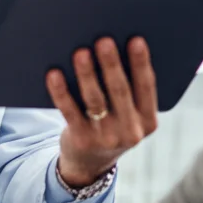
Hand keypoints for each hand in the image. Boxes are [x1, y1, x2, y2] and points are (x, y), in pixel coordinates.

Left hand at [47, 36, 158, 186]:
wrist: (90, 163)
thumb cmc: (112, 122)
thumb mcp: (129, 113)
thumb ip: (128, 89)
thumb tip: (112, 45)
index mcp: (148, 120)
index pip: (147, 87)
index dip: (142, 63)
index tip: (136, 40)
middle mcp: (130, 131)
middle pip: (120, 91)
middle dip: (111, 64)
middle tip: (104, 40)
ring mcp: (105, 138)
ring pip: (95, 100)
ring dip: (87, 74)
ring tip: (80, 52)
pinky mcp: (82, 140)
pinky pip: (70, 112)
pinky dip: (61, 92)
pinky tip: (54, 74)